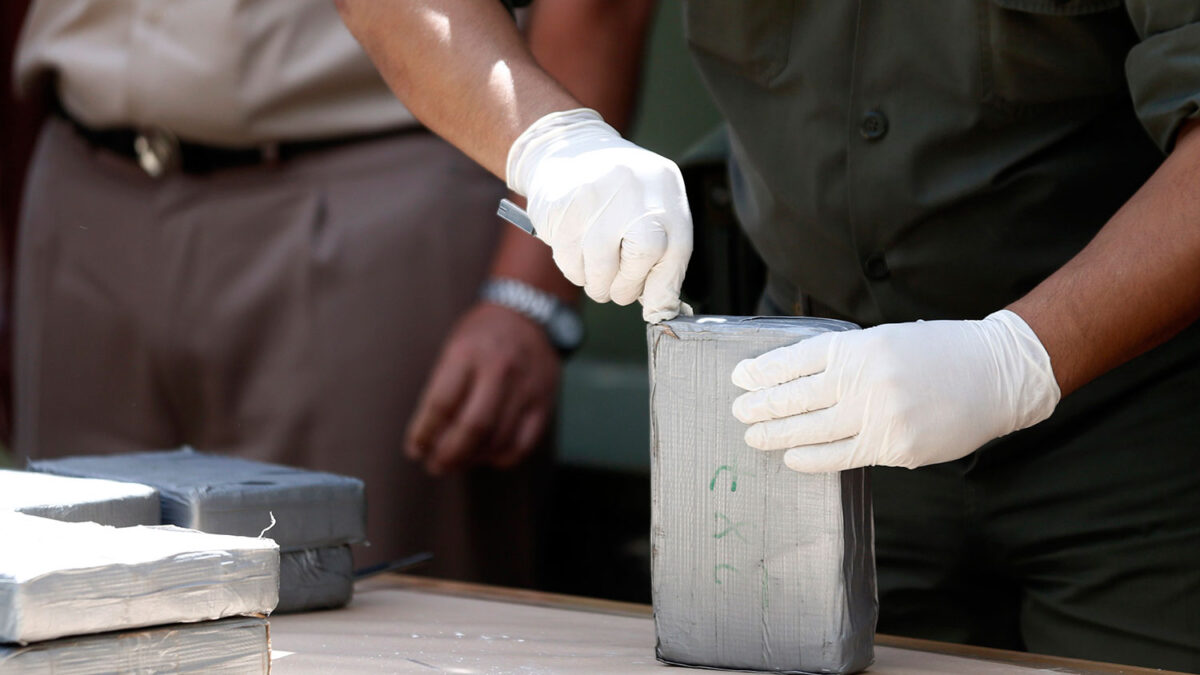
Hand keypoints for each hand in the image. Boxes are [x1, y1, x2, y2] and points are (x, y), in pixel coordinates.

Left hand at [406, 303, 560, 474]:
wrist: (530, 315)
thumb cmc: (483, 335)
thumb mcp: (454, 348)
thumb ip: (442, 389)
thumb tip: (428, 438)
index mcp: (468, 354)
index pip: (442, 404)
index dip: (424, 434)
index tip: (415, 449)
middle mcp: (499, 371)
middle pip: (473, 427)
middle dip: (449, 455)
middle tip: (436, 465)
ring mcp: (525, 388)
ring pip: (497, 440)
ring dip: (472, 460)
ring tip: (457, 463)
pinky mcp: (544, 403)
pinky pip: (522, 444)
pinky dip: (501, 457)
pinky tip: (487, 456)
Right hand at [506, 109, 691, 322]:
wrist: (569, 148)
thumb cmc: (618, 192)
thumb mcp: (651, 206)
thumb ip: (662, 253)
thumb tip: (660, 307)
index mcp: (664, 186)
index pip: (676, 248)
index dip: (664, 286)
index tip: (655, 305)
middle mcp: (633, 184)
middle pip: (643, 255)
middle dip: (628, 286)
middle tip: (619, 289)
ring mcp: (595, 194)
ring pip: (600, 268)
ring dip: (598, 284)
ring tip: (597, 270)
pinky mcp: (561, 207)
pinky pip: (569, 262)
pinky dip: (575, 271)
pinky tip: (578, 252)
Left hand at [731, 310, 1060, 471]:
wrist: (998, 374)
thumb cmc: (939, 352)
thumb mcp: (886, 340)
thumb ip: (845, 359)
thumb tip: (796, 380)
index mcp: (861, 347)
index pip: (799, 360)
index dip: (765, 371)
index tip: (740, 377)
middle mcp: (866, 381)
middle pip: (798, 397)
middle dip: (762, 406)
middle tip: (738, 411)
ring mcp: (880, 417)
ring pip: (814, 430)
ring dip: (778, 434)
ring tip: (754, 435)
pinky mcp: (896, 448)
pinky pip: (842, 457)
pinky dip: (811, 458)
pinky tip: (792, 457)